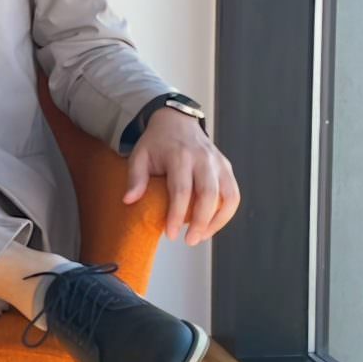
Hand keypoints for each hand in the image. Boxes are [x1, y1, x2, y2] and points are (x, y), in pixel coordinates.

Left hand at [122, 109, 239, 245]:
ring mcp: (218, 163)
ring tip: (202, 236)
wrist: (176, 121)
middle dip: (201, 222)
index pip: (181, 190)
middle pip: (208, 194)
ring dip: (218, 220)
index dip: (177, 215)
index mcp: (179, 156)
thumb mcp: (139, 156)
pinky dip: (226, 212)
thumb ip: (135, 178)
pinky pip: (233, 194)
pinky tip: (212, 225)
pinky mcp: (226, 167)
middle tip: (190, 240)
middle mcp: (203, 159)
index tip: (170, 234)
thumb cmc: (156, 143)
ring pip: (228, 195)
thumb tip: (129, 200)